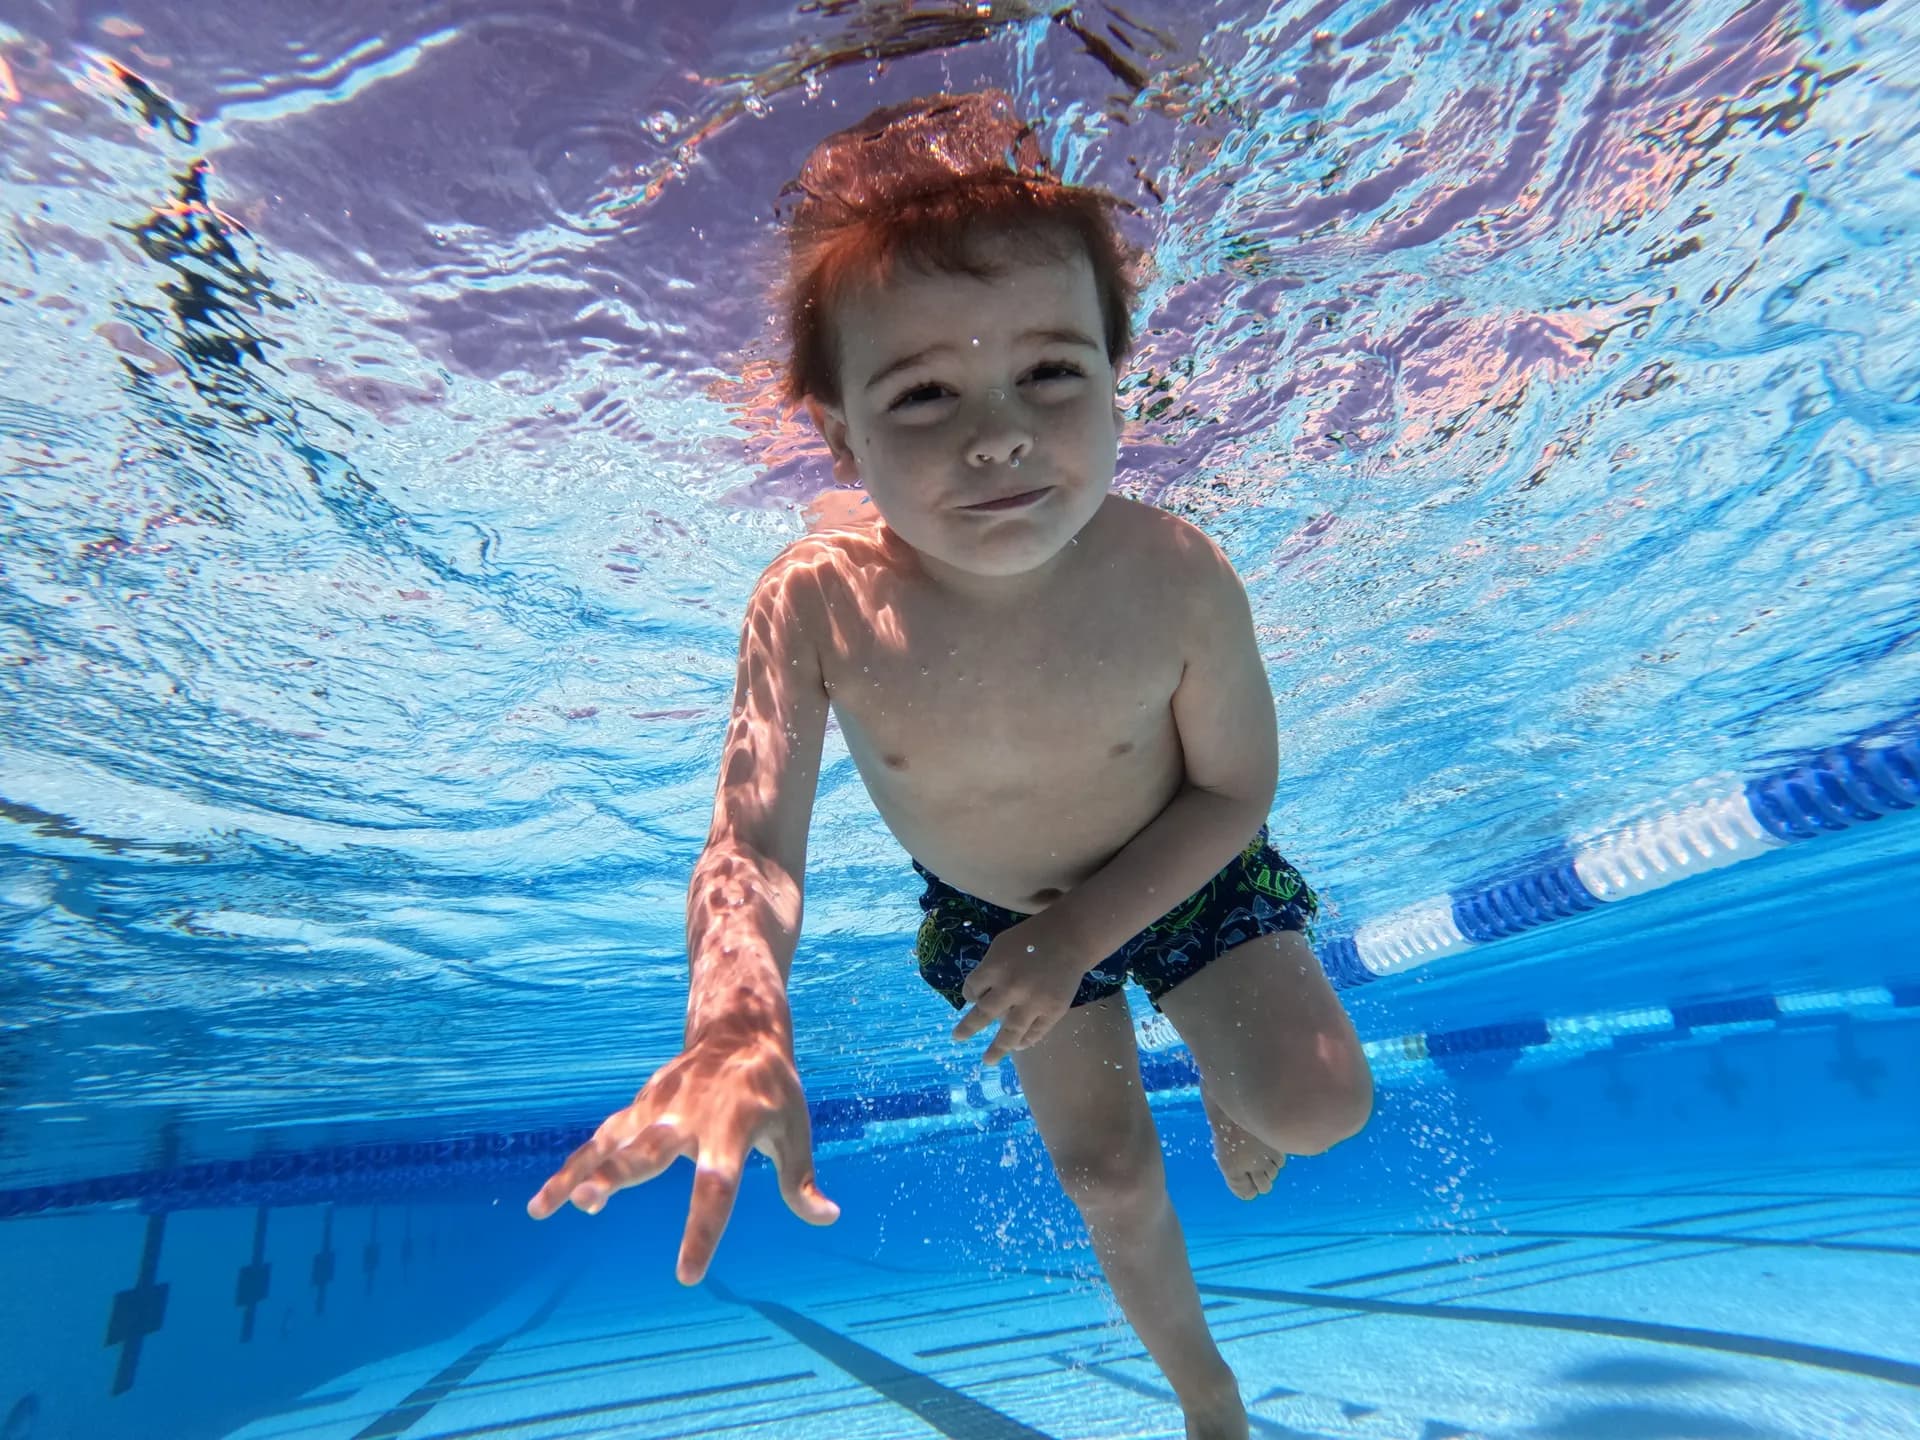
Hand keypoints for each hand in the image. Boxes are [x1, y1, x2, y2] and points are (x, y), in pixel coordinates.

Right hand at [525, 1029, 838, 1283]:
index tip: (686, 1276)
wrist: (739, 1029)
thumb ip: (801, 1179)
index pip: (716, 1188)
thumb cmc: (773, 1089)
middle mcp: (688, 1118)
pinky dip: (572, 1168)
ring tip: (544, 1208)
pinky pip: (600, 1140)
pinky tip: (545, 1202)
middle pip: (649, 1150)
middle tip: (593, 1200)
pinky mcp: (640, 1108)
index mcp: (732, 1130)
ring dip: (579, 1173)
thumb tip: (827, 1217)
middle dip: (619, 1175)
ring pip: (612, 1143)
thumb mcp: (796, 1129)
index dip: (701, 1231)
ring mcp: (658, 1109)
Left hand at [951, 912, 1090, 1065]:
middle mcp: (1011, 988)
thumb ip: (989, 969)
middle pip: (984, 1014)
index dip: (971, 994)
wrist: (1070, 937)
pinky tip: (1018, 1046)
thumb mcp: (1001, 945)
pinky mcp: (1053, 1010)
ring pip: (1010, 1032)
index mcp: (995, 968)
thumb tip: (977, 997)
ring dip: (997, 1048)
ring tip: (988, 1060)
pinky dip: (1026, 1041)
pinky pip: (1036, 1032)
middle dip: (968, 1028)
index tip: (974, 998)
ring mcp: (1034, 1002)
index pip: (972, 989)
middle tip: (958, 1037)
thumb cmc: (1032, 938)